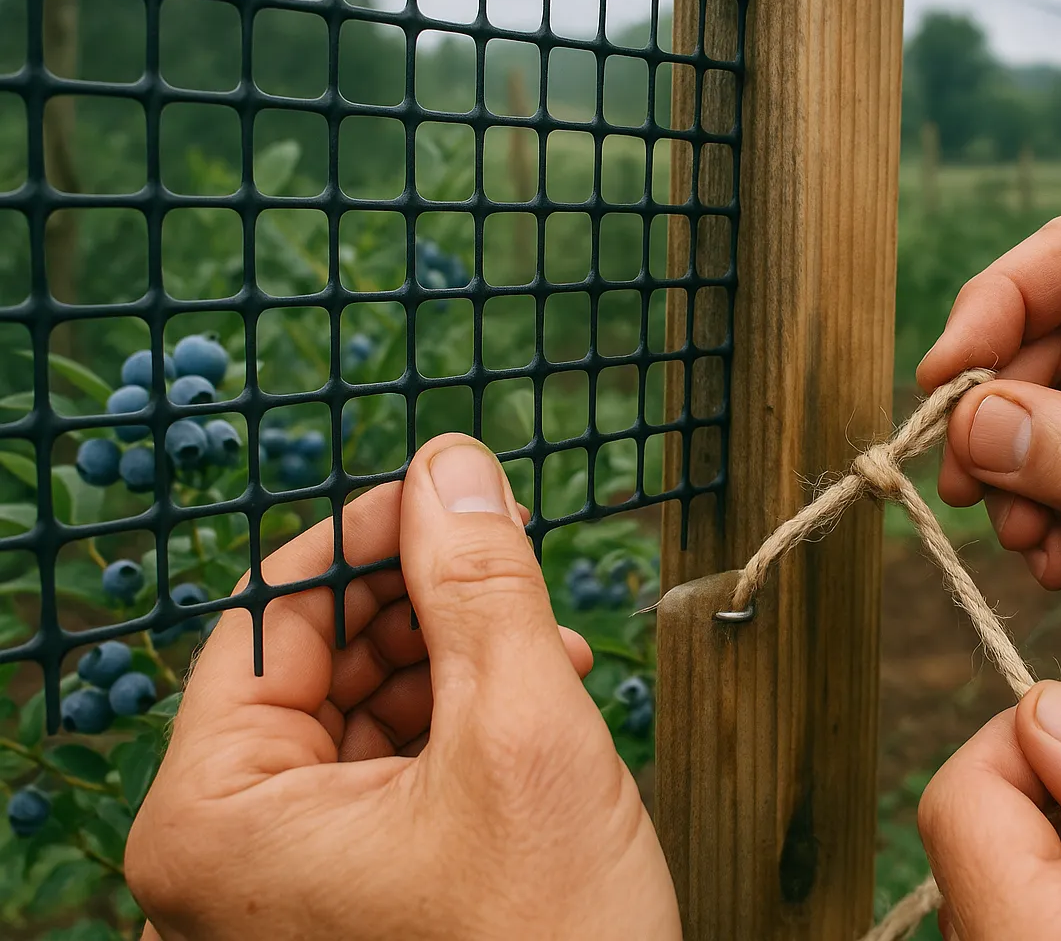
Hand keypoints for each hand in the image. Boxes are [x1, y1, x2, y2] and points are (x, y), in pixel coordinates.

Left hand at [125, 434, 680, 940]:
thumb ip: (479, 585)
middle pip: (314, 666)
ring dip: (454, 662)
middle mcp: (221, 864)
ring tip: (544, 637)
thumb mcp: (521, 735)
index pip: (271, 617)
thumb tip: (454, 468)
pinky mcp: (342, 912)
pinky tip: (534, 699)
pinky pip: (382, 785)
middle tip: (507, 551)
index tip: (452, 490)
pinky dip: (457, 732)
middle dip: (423, 601)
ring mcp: (279, 896)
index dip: (370, 534)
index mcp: (213, 821)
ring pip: (358, 720)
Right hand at [920, 213, 1060, 775]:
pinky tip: (1050, 561)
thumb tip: (972, 423)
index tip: (943, 379)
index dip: (998, 304)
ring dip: (1006, 475)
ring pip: (1026, 402)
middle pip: (1037, 333)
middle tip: (967, 489)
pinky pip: (1041, 458)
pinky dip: (1030, 508)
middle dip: (994, 415)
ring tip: (1024, 543)